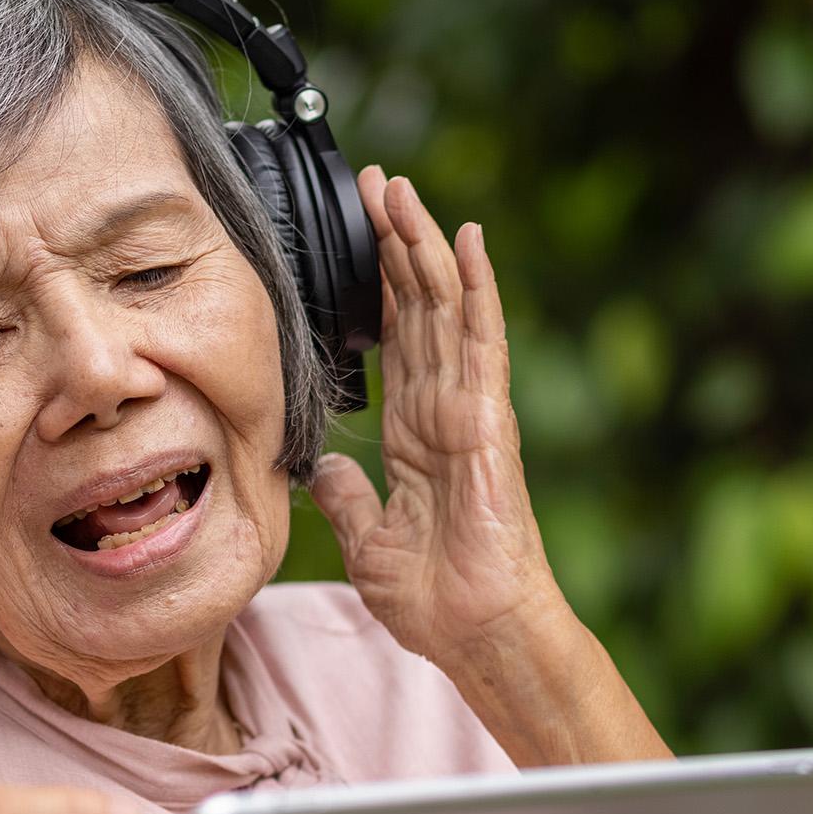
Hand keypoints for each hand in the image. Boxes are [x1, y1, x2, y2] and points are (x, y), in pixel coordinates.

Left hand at [310, 169, 559, 671]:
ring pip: (444, 306)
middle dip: (394, 243)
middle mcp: (445, 407)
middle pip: (418, 306)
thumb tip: (324, 470)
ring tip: (400, 189)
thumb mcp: (367, 540)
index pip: (396, 339)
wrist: (476, 630)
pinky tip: (465, 238)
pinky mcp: (489, 415)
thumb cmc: (435, 598)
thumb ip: (349, 498)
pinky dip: (475, 286)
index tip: (359, 235)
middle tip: (373, 183)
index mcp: (417, 432)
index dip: (379, 285)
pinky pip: (482, 338)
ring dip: (422, 245)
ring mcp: (470, 406)